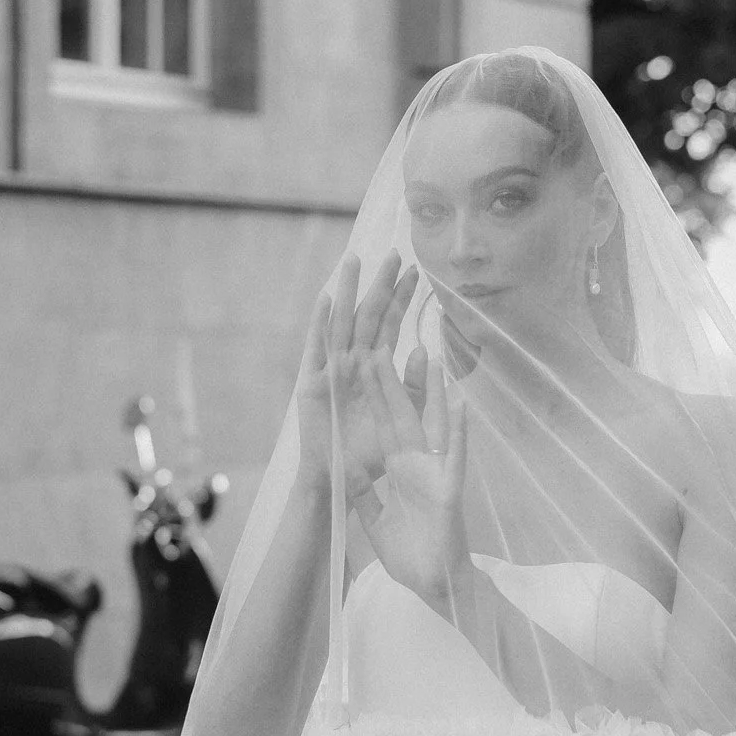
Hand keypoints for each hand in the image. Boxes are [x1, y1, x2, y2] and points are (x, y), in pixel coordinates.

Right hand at [295, 252, 419, 500]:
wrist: (340, 483)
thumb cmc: (370, 455)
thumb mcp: (403, 419)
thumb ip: (415, 387)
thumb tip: (426, 350)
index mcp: (375, 370)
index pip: (392, 326)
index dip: (403, 299)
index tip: (418, 272)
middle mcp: (352, 364)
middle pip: (368, 316)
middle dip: (381, 284)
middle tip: (395, 253)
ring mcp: (330, 371)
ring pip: (342, 323)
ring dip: (348, 290)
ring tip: (355, 258)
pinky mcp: (310, 385)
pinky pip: (315, 349)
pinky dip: (319, 323)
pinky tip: (326, 298)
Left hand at [355, 346, 469, 612]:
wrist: (434, 585)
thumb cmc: (411, 555)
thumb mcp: (375, 520)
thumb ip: (363, 495)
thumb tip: (344, 470)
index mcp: (398, 471)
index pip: (381, 426)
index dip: (371, 396)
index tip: (359, 364)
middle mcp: (418, 465)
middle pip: (402, 416)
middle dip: (390, 382)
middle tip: (381, 343)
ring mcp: (436, 473)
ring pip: (432, 426)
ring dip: (431, 393)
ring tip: (429, 356)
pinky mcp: (450, 489)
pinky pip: (454, 457)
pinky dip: (458, 432)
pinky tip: (460, 404)